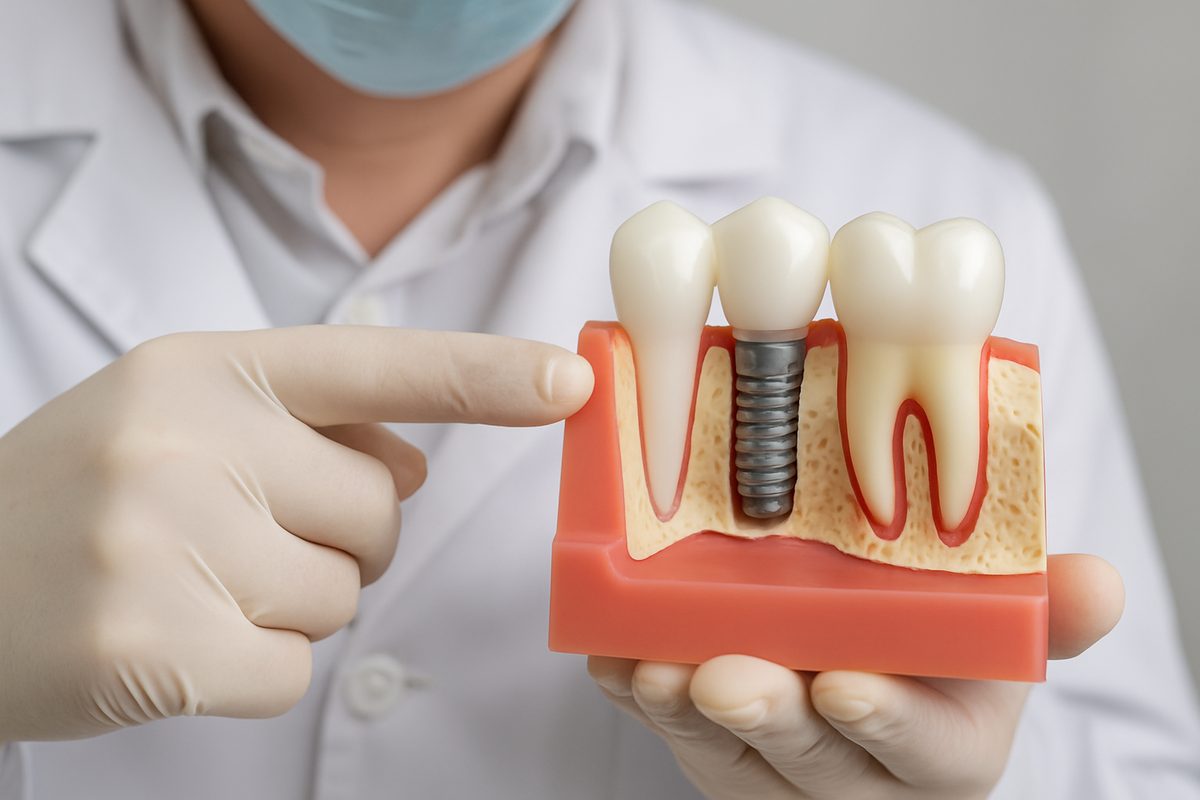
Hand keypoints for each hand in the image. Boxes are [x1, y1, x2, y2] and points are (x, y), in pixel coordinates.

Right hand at [0, 327, 592, 742]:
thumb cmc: (82, 493)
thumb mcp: (179, 418)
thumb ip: (308, 425)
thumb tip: (420, 461)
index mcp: (204, 368)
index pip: (377, 363)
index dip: (485, 373)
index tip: (573, 379)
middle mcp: (188, 438)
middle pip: (382, 508)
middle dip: (339, 535)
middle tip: (237, 535)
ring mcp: (165, 540)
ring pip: (341, 593)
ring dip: (290, 603)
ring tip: (192, 581)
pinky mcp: (154, 645)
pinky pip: (289, 668)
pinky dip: (249, 667)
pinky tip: (173, 638)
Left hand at [588, 554, 1122, 799]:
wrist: (866, 664)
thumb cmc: (933, 651)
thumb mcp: (995, 631)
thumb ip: (1043, 610)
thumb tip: (1101, 582)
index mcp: (942, 742)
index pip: (924, 752)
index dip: (888, 724)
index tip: (848, 685)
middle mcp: (854, 766)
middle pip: (808, 758)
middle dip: (768, 718)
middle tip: (727, 676)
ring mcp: (772, 761)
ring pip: (724, 751)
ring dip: (681, 711)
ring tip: (649, 666)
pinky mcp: (708, 742)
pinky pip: (663, 729)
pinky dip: (632, 694)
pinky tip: (608, 657)